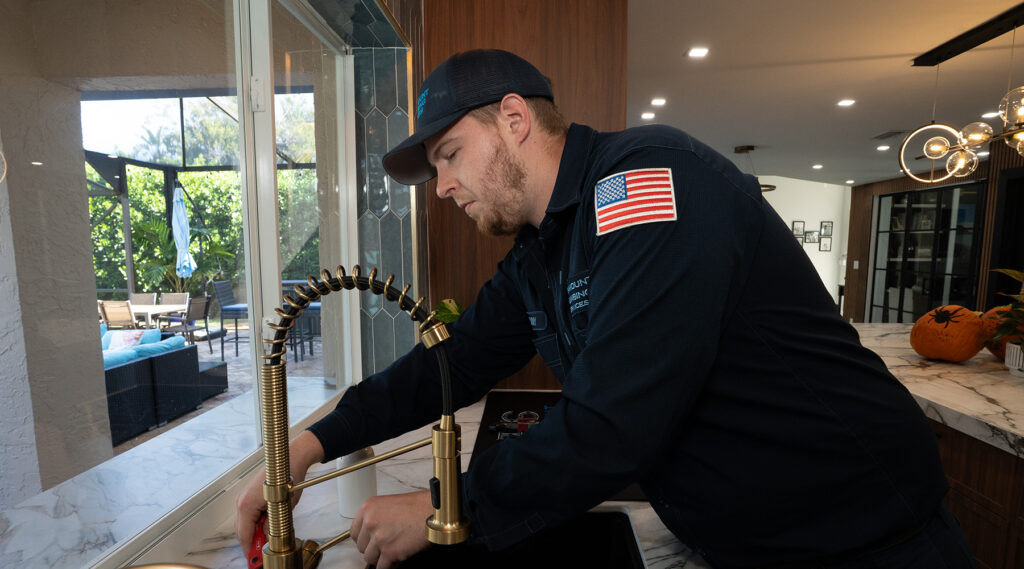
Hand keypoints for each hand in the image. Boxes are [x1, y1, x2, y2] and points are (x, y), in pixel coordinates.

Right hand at [235, 431, 324, 550]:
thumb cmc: (288, 478)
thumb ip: (271, 526)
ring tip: (265, 542)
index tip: (253, 562)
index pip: (243, 535)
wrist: (292, 458)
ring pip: (245, 522)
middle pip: (242, 530)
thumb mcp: (283, 509)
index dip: (249, 550)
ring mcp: (245, 496)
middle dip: (251, 544)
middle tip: (259, 556)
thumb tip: (265, 539)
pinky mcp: (250, 494)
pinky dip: (255, 523)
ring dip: (253, 533)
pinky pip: (249, 514)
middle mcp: (242, 500)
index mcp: (246, 504)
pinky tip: (266, 528)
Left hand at [350, 490, 432, 568]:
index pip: (354, 532)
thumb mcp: (391, 504)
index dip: (364, 539)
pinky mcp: (389, 552)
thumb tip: (372, 533)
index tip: (369, 542)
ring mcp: (378, 538)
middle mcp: (370, 522)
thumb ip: (378, 517)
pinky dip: (389, 566)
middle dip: (373, 549)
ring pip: (370, 558)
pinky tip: (397, 559)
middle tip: (385, 547)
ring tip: (393, 553)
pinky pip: (382, 567)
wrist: (434, 513)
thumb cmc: (419, 507)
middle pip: (361, 546)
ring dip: (381, 558)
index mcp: (368, 508)